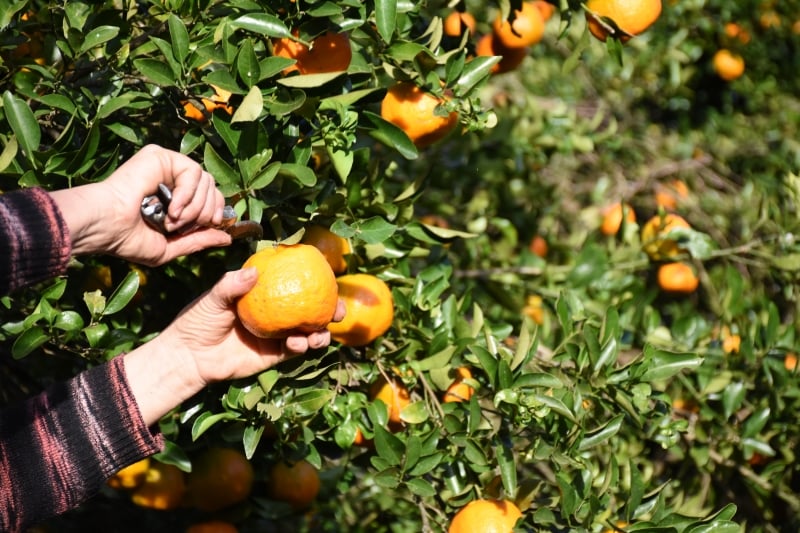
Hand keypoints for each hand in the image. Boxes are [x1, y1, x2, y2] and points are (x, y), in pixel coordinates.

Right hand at [50, 144, 231, 264]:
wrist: (107, 226)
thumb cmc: (129, 239)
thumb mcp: (171, 246)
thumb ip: (199, 240)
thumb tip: (227, 238)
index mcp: (174, 198)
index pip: (211, 196)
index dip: (217, 210)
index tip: (211, 225)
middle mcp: (172, 179)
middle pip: (212, 188)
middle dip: (205, 213)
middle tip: (181, 226)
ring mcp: (167, 166)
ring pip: (206, 180)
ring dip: (194, 207)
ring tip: (172, 220)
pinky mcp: (161, 156)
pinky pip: (193, 171)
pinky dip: (187, 193)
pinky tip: (172, 207)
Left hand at [124, 268, 346, 425]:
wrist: (189, 357)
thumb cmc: (197, 321)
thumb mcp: (213, 299)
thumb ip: (231, 285)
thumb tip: (253, 272)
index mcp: (264, 294)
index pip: (292, 283)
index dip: (313, 281)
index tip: (329, 276)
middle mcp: (274, 312)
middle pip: (309, 309)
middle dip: (329, 310)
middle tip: (339, 310)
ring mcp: (276, 334)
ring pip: (307, 332)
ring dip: (320, 332)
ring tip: (322, 332)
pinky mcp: (272, 356)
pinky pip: (293, 350)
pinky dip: (302, 346)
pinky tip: (302, 343)